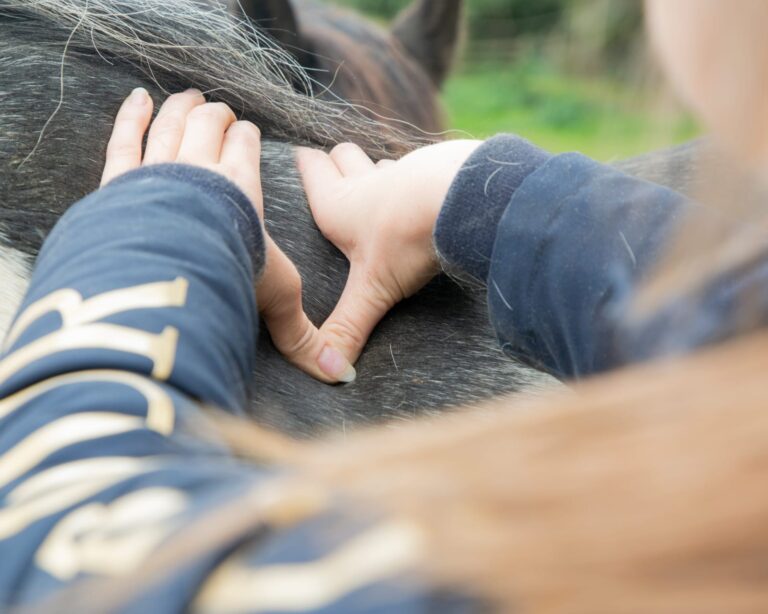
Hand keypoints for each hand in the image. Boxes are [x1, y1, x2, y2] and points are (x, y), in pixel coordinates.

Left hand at [101, 87, 355, 382]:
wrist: (171, 264)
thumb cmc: (229, 276)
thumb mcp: (275, 300)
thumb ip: (301, 335)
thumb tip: (340, 376)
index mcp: (242, 188)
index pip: (245, 148)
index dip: (247, 138)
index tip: (247, 131)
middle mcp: (202, 170)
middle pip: (209, 128)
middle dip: (216, 116)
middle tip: (219, 110)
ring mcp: (160, 170)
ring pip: (171, 125)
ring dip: (181, 108)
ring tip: (187, 96)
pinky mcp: (122, 179)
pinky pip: (126, 137)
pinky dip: (131, 115)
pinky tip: (136, 98)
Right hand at [297, 139, 480, 363]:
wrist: (462, 199)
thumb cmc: (407, 238)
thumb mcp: (373, 290)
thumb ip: (349, 328)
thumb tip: (332, 372)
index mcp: (339, 205)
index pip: (310, 167)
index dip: (302, 164)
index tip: (297, 159)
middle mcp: (367, 182)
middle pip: (343, 155)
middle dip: (337, 162)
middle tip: (334, 173)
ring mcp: (404, 172)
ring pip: (381, 162)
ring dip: (377, 172)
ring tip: (377, 191)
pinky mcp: (438, 170)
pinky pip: (420, 170)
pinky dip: (415, 181)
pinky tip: (422, 200)